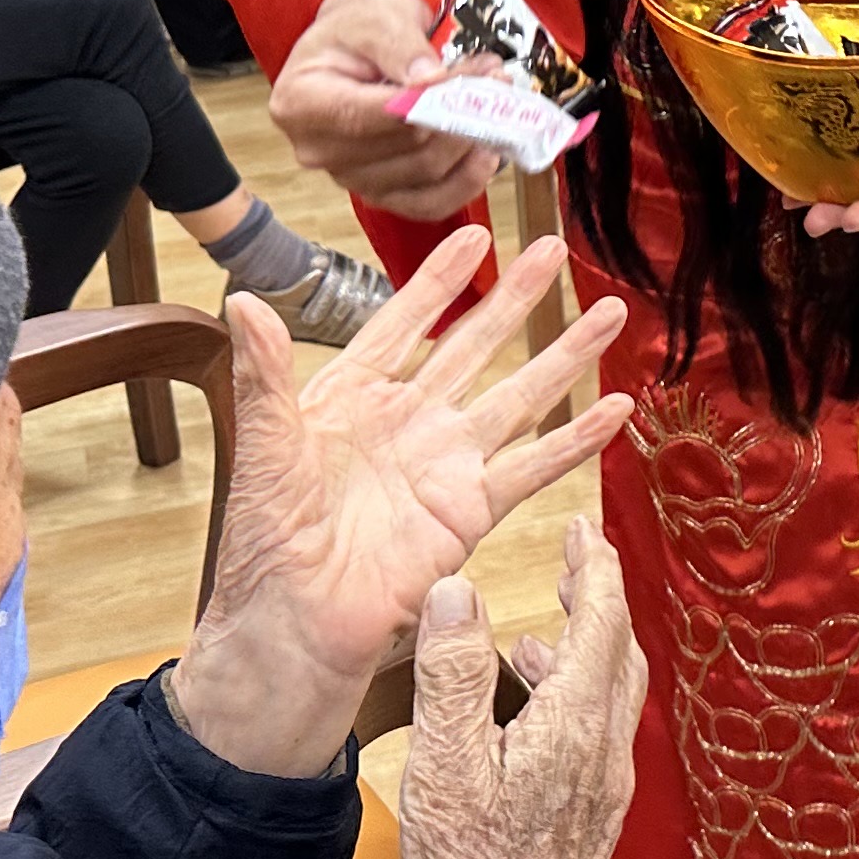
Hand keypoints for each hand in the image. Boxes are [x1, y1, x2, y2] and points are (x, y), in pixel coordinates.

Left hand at [167, 227, 629, 779]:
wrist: (295, 624)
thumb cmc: (267, 544)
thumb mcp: (262, 448)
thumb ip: (265, 377)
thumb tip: (244, 301)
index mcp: (352, 398)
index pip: (402, 322)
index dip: (437, 279)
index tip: (474, 234)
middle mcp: (408, 422)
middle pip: (473, 345)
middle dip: (513, 297)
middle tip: (553, 250)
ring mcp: (446, 464)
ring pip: (517, 393)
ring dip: (562, 353)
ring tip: (606, 312)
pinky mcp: (472, 510)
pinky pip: (534, 466)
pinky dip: (577, 438)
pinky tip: (614, 407)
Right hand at [271, 0, 516, 219]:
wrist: (356, 45)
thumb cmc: (359, 26)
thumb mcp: (376, 15)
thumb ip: (400, 45)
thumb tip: (429, 80)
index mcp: (300, 104)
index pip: (367, 116)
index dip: (424, 103)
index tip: (470, 78)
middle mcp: (318, 151)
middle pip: (405, 149)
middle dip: (459, 114)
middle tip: (496, 78)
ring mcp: (350, 178)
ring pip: (425, 177)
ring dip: (471, 141)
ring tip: (496, 102)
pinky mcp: (381, 193)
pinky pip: (428, 204)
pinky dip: (465, 181)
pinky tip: (487, 151)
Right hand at [404, 518, 644, 858]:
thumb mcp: (443, 764)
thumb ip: (453, 672)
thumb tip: (457, 592)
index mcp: (574, 725)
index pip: (602, 620)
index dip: (594, 567)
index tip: (583, 529)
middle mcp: (605, 752)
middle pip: (617, 652)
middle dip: (597, 600)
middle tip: (572, 564)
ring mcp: (604, 790)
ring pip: (609, 695)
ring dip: (582, 650)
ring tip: (533, 635)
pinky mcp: (591, 820)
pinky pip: (595, 733)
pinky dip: (572, 697)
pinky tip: (529, 715)